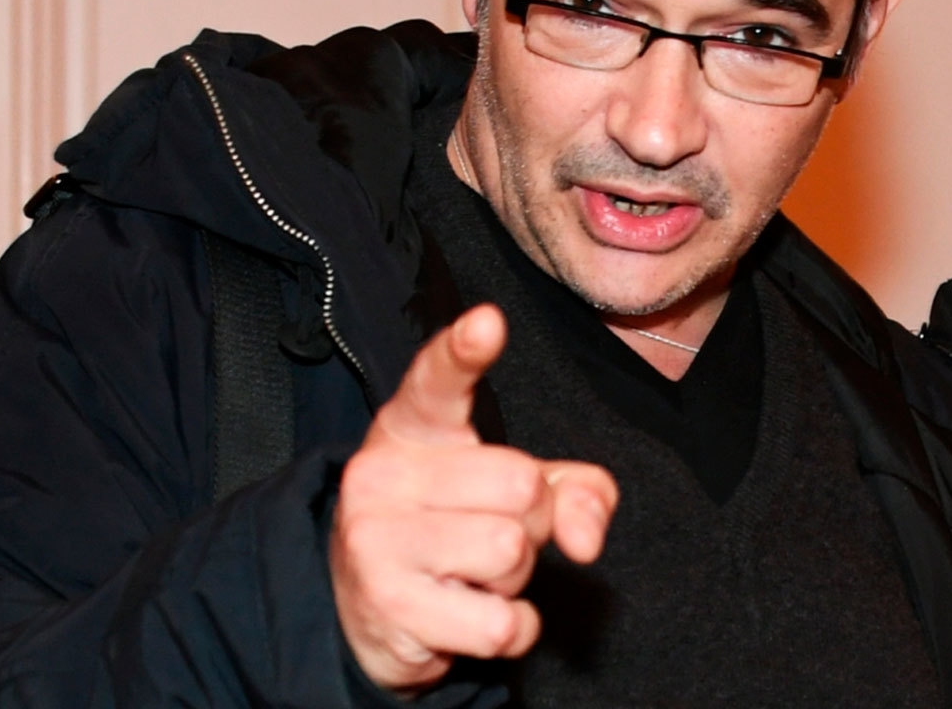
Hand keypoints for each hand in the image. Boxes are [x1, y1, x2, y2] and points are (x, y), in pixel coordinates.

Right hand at [330, 303, 618, 693]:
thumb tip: (584, 539)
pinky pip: (500, 622)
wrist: (366, 610)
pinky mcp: (388, 606)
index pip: (437, 378)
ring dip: (515, 578)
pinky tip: (470, 616)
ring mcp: (376, 538)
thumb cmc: (453, 528)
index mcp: (413, 426)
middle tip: (491, 532)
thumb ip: (573, 491)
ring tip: (472, 574)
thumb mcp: (515, 493)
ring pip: (511, 551)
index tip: (488, 322)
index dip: (464, 351)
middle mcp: (383, 472)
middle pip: (520, 484)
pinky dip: (509, 629)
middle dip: (533, 520)